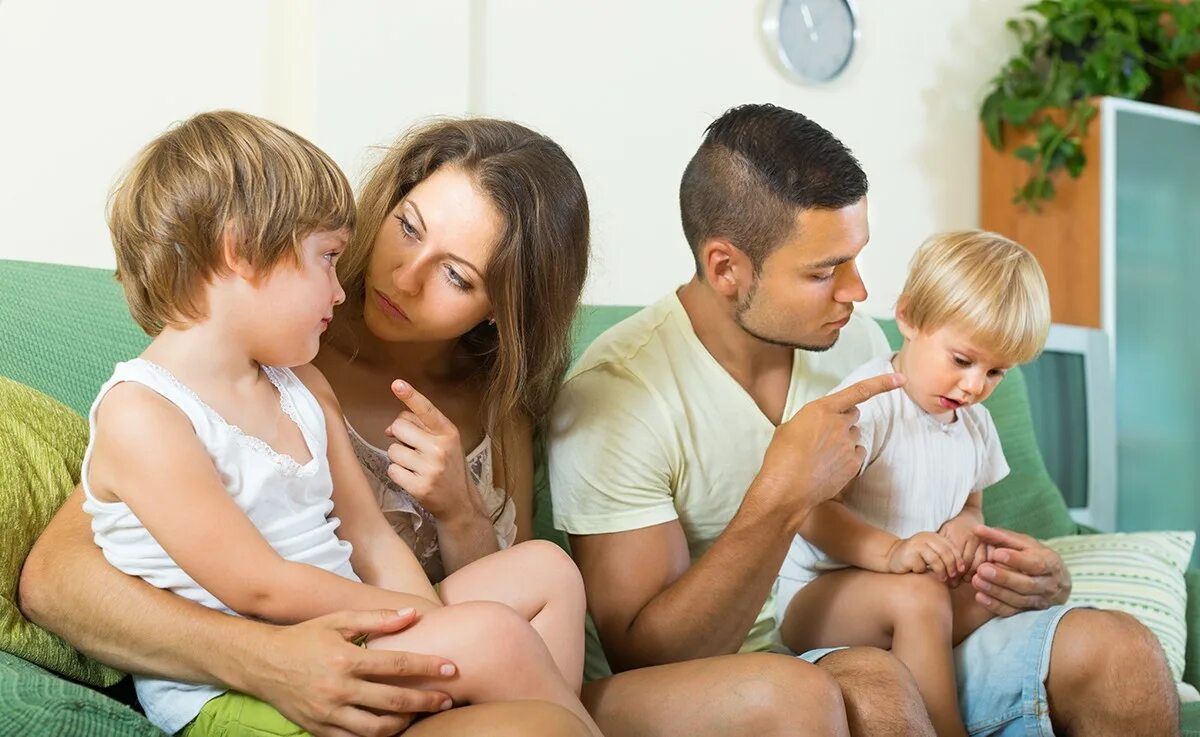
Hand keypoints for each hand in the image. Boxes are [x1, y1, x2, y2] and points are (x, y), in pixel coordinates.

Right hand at [251, 609, 454, 736]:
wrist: (261, 662)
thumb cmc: (305, 637)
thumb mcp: (338, 620)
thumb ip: (377, 618)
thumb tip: (413, 613)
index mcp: (346, 658)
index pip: (398, 665)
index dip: (428, 667)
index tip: (451, 669)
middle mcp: (338, 688)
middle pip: (394, 701)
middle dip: (426, 702)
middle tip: (447, 698)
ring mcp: (328, 713)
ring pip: (377, 729)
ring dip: (405, 724)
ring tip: (421, 715)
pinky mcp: (319, 729)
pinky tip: (392, 728)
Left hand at [386, 381, 478, 522]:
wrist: (460, 502)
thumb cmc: (448, 467)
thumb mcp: (444, 442)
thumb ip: (420, 428)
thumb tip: (389, 429)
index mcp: (448, 432)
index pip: (426, 409)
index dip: (410, 395)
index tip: (397, 384)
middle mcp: (441, 448)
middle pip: (400, 426)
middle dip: (400, 436)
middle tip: (414, 449)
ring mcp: (431, 468)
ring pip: (393, 450)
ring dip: (399, 457)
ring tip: (415, 466)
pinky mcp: (420, 486)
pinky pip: (392, 470)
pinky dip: (398, 473)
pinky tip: (412, 478)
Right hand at [757, 373, 904, 528]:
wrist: (785, 488)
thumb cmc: (780, 457)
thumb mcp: (788, 428)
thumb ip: (809, 421)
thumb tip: (814, 427)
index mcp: (821, 409)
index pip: (859, 391)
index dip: (883, 383)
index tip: (901, 379)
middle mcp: (839, 423)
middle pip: (854, 415)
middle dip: (844, 421)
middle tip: (826, 435)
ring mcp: (848, 444)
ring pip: (854, 437)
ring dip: (844, 442)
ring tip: (822, 457)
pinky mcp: (853, 464)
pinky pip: (857, 455)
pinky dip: (847, 460)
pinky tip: (829, 468)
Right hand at [886, 531, 961, 580]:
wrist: (892, 557)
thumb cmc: (916, 559)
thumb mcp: (932, 554)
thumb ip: (944, 557)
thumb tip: (962, 571)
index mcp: (934, 536)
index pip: (951, 547)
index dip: (958, 559)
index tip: (961, 571)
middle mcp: (925, 537)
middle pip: (945, 552)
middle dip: (951, 566)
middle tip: (953, 577)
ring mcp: (916, 544)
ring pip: (936, 559)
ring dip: (941, 571)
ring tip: (942, 579)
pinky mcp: (908, 553)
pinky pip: (922, 566)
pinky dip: (923, 572)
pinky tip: (919, 573)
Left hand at [938, 514, 981, 585]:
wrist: (968, 515)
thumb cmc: (952, 527)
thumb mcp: (943, 532)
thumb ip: (939, 547)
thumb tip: (931, 565)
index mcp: (956, 534)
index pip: (952, 556)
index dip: (948, 569)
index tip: (944, 579)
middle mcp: (970, 537)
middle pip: (965, 561)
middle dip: (958, 575)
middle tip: (953, 584)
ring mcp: (982, 541)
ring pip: (978, 563)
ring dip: (970, 574)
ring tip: (963, 581)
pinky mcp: (990, 544)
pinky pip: (987, 561)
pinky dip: (981, 569)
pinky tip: (974, 575)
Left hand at [969, 524, 1071, 616]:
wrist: (1056, 582)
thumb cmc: (1035, 557)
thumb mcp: (1023, 544)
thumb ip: (1000, 537)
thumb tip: (977, 529)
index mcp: (1050, 562)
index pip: (1035, 563)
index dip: (1016, 560)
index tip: (997, 554)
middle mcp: (1048, 584)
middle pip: (1027, 584)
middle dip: (1003, 578)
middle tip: (982, 569)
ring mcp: (1040, 601)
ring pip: (1018, 600)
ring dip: (996, 591)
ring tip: (976, 581)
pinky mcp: (1029, 612)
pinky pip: (1012, 612)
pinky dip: (995, 605)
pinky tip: (980, 597)